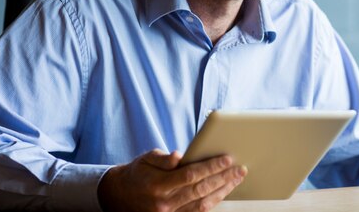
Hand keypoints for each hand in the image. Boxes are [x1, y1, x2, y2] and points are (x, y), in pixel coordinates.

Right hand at [97, 149, 246, 211]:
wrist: (119, 196)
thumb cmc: (137, 173)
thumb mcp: (146, 159)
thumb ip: (163, 158)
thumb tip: (179, 155)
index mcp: (158, 185)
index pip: (191, 175)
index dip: (211, 167)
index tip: (228, 159)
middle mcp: (165, 203)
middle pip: (201, 190)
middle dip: (223, 178)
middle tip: (240, 169)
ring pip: (203, 204)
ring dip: (223, 191)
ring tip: (236, 179)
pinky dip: (213, 203)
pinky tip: (223, 192)